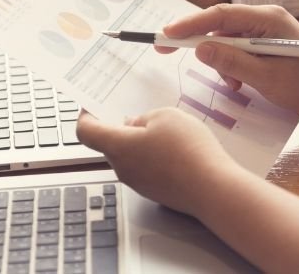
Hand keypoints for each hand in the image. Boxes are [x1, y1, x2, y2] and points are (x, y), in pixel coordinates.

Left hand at [76, 108, 241, 215]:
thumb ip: (144, 118)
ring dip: (140, 143)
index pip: (86, 132)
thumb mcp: (166, 116)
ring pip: (129, 157)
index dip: (86, 116)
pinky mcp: (154, 192)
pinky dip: (153, 158)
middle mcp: (122, 168)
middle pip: (110, 144)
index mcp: (118, 146)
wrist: (212, 189)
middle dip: (121, 128)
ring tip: (166, 131)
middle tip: (140, 113)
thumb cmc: (188, 150)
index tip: (93, 107)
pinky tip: (176, 150)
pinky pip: (146, 169)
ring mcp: (138, 183)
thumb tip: (134, 126)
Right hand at [160, 4, 298, 117]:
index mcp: (267, 19)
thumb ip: (232, 63)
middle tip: (168, 50)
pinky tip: (241, 84)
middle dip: (202, 44)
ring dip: (222, 62)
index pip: (220, 14)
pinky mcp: (265, 43)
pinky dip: (233, 67)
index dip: (190, 23)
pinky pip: (238, 50)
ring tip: (235, 85)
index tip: (167, 33)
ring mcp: (265, 30)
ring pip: (227, 40)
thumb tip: (200, 49)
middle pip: (220, 25)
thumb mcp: (268, 78)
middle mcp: (265, 18)